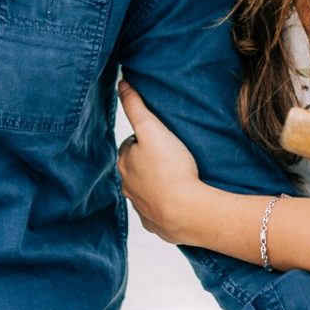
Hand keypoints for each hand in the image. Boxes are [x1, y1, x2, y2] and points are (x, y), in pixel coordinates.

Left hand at [115, 78, 213, 244]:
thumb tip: (121, 83)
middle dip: (147, 162)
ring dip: (156, 184)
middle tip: (170, 156)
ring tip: (176, 178)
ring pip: (145, 191)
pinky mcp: (157, 225)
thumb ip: (136, 106)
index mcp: (124, 164)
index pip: (129, 145)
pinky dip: (164, 206)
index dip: (144, 139)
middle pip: (135, 169)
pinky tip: (177, 202)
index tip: (160, 138)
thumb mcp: (153, 129)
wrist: (188, 212)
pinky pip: (157, 213)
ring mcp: (142, 209)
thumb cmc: (171, 169)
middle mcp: (128, 188)